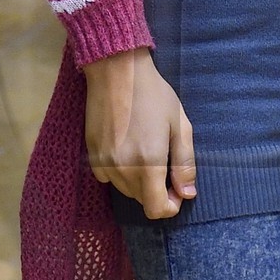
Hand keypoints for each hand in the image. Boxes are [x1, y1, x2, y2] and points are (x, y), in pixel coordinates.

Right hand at [84, 47, 195, 217]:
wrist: (116, 71)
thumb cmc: (154, 95)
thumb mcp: (180, 125)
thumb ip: (185, 163)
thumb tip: (187, 194)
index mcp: (149, 163)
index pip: (156, 208)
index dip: (170, 206)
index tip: (176, 191)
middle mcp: (123, 169)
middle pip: (142, 200)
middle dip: (156, 191)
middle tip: (165, 165)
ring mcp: (104, 163)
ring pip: (125, 190)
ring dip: (139, 182)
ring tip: (146, 153)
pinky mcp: (92, 155)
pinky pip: (108, 178)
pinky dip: (120, 172)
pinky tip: (127, 149)